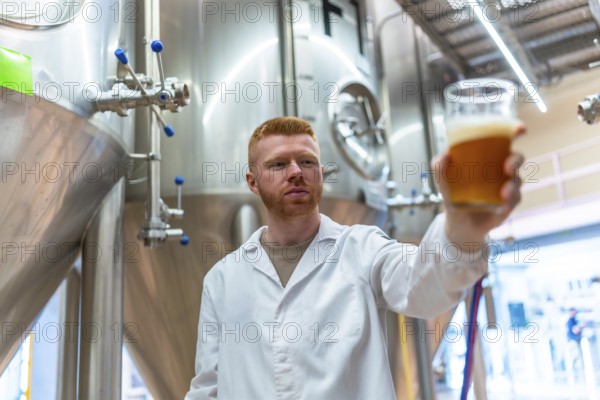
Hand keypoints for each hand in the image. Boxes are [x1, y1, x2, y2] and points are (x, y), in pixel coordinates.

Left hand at [432, 124, 525, 250]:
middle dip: (515, 160)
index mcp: (489, 158)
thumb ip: (440, 167)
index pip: (505, 141)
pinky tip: (503, 206)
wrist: (457, 223)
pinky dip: (510, 202)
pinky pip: (515, 201)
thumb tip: (445, 155)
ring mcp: (507, 187)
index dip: (515, 132)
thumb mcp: (443, 181)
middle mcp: (501, 170)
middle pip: (517, 158)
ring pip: (518, 181)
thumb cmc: (453, 195)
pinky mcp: (508, 204)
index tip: (520, 129)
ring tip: (504, 193)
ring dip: (512, 186)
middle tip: (507, 168)